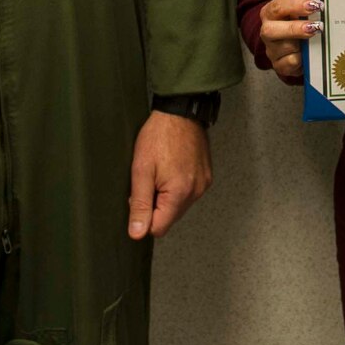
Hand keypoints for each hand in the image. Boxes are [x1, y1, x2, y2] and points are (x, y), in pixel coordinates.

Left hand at [128, 110, 212, 239]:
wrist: (180, 111)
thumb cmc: (159, 135)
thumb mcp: (141, 170)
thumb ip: (139, 204)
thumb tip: (137, 232)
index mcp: (180, 193)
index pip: (159, 228)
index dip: (144, 217)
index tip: (139, 197)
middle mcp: (196, 192)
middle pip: (170, 217)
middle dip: (155, 205)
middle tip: (149, 180)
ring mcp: (204, 184)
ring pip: (179, 206)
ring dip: (166, 196)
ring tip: (161, 171)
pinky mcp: (206, 176)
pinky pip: (188, 193)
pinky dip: (177, 187)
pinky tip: (172, 168)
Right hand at [258, 0, 321, 81]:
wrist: (296, 47)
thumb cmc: (298, 20)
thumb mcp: (300, 3)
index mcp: (271, 12)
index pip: (278, 6)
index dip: (295, 5)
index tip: (314, 4)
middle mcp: (268, 31)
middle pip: (271, 30)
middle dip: (294, 28)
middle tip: (315, 27)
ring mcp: (272, 49)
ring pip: (281, 49)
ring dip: (300, 45)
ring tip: (316, 40)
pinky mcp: (280, 65)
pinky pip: (287, 64)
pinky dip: (299, 60)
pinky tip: (309, 55)